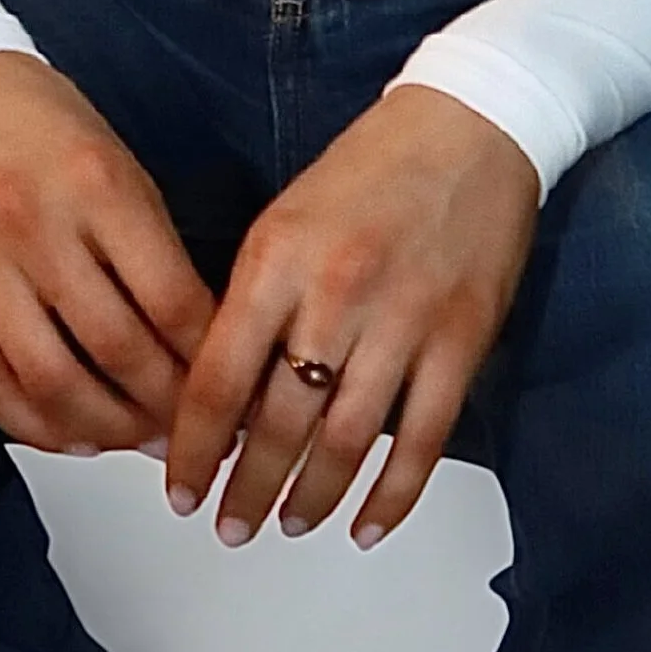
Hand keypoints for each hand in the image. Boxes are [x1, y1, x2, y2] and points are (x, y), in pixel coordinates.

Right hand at [0, 52, 218, 454]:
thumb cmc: (40, 124)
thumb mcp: (118, 165)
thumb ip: (152, 249)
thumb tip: (196, 343)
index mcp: (95, 185)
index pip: (170, 300)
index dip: (208, 362)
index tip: (232, 389)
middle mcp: (34, 227)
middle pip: (116, 350)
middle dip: (166, 407)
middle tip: (194, 431)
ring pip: (51, 382)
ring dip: (106, 428)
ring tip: (137, 439)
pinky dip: (35, 425)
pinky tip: (71, 435)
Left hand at [164, 85, 540, 548]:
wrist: (472, 125)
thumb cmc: (371, 168)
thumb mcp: (285, 220)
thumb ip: (252, 302)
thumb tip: (220, 397)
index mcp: (278, 259)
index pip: (218, 378)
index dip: (192, 448)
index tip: (178, 489)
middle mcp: (336, 294)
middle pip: (279, 423)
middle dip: (246, 488)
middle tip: (228, 526)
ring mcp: (404, 320)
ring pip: (347, 441)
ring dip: (312, 497)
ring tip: (288, 525)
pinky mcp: (463, 340)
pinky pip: (423, 438)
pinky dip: (394, 494)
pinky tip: (367, 525)